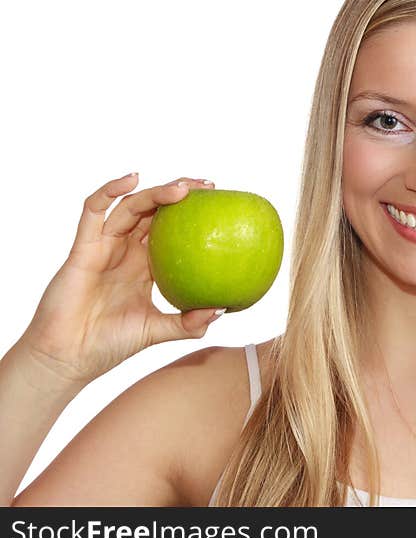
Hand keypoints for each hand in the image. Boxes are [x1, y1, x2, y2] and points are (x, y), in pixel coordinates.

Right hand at [17, 173, 220, 385]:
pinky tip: (131, 179)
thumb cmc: (109, 345)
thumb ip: (188, 323)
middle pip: (154, 210)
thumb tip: (224, 309)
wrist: (69, 358)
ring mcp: (103, 247)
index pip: (171, 230)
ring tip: (183, 188)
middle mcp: (125, 251)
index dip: (190, 215)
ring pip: (130, 207)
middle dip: (180, 193)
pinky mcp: (83, 248)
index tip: (217, 204)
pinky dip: (109, 191)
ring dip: (156, 192)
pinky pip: (93, 212)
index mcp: (144, 266)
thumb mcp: (157, 331)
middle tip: (208, 187)